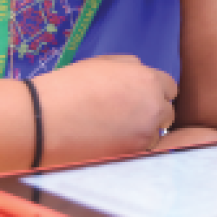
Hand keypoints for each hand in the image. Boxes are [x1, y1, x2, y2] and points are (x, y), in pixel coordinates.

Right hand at [33, 55, 177, 164]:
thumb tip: (140, 72)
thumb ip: (129, 67)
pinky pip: (144, 150)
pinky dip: (133, 148)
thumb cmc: (70, 85)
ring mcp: (147, 131)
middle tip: (129, 117)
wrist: (47, 118)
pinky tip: (113, 144)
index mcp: (147, 78)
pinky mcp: (135, 153)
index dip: (155, 93)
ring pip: (157, 133)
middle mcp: (154, 104)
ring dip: (144, 132)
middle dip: (153, 113)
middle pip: (167, 112)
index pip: (170, 88)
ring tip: (118, 132)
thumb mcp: (103, 63)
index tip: (142, 100)